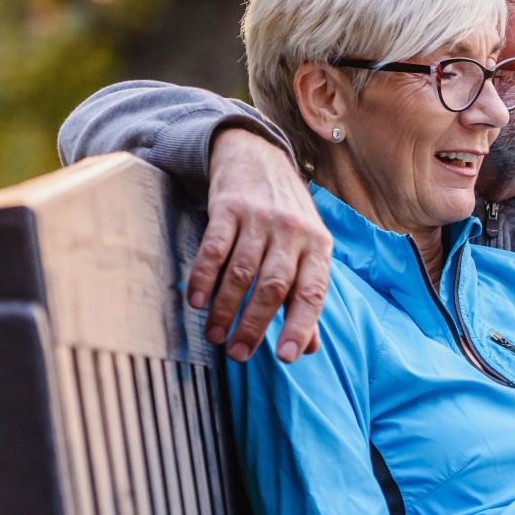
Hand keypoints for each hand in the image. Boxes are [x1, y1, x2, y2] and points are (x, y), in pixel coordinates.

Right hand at [195, 128, 331, 362]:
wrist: (259, 157)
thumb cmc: (287, 215)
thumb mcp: (308, 249)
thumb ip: (306, 297)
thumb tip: (308, 346)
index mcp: (318, 246)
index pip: (313, 292)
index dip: (300, 325)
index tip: (286, 357)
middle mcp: (293, 232)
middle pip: (274, 286)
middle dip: (255, 324)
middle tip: (239, 353)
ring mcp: (261, 218)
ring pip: (243, 271)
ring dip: (227, 308)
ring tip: (215, 335)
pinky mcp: (229, 207)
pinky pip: (215, 248)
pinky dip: (204, 277)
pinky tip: (196, 300)